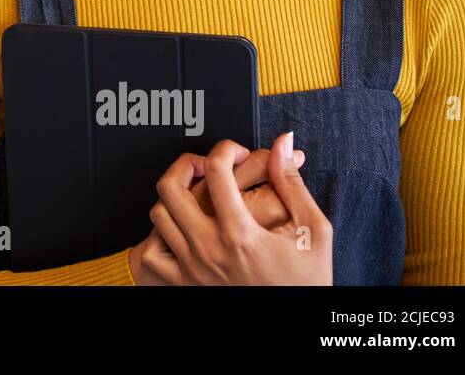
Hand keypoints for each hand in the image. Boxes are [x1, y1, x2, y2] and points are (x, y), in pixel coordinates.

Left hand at [149, 133, 332, 284]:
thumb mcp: (313, 231)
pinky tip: (181, 227)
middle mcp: (210, 250)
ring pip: (158, 214)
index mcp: (241, 234)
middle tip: (205, 164)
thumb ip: (292, 183)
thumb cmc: (307, 280)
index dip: (226, 149)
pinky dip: (159, 235)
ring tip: (196, 193)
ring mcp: (193, 268)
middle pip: (171, 187)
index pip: (216, 170)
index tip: (237, 152)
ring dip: (173, 196)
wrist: (298, 322)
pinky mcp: (185, 284)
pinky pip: (152, 253)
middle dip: (186, 163)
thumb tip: (282, 143)